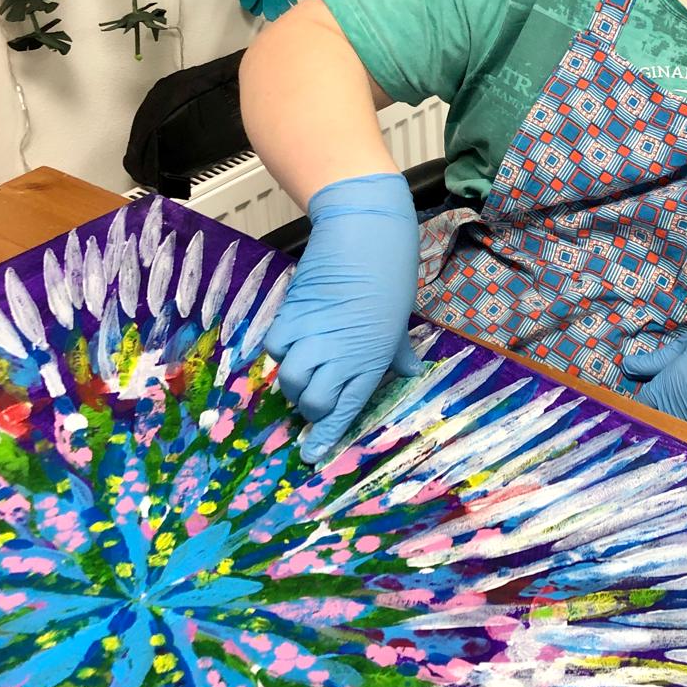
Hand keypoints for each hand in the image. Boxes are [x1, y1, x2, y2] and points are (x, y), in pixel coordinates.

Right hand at [265, 174, 422, 463]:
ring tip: (303, 365)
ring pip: (288, 377)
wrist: (365, 232)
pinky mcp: (291, 313)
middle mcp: (340, 354)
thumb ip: (399, 349)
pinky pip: (275, 344)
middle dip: (309, 406)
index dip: (327, 435)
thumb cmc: (392, 273)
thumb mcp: (401, 316)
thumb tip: (411, 370)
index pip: (345, 409)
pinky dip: (280, 347)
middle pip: (310, 400)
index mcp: (371, 359)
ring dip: (293, 378)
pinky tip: (291, 337)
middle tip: (315, 392)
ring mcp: (313, 335)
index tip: (314, 454)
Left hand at [619, 308, 686, 438]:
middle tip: (653, 392)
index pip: (638, 406)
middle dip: (650, 411)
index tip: (634, 387)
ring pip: (676, 432)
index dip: (634, 397)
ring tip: (675, 400)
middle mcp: (682, 417)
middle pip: (655, 423)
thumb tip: (628, 368)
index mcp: (669, 391)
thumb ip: (656, 360)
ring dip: (670, 420)